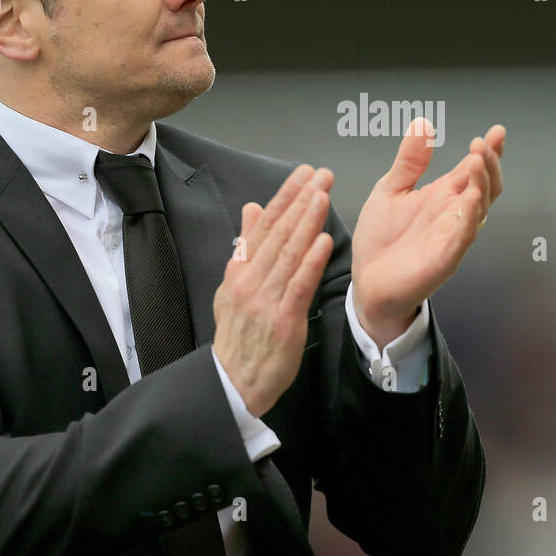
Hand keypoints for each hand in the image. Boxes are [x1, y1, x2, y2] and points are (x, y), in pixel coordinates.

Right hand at [212, 164, 334, 417]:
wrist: (233, 381)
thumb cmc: (239, 335)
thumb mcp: (233, 286)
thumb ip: (246, 247)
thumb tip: (252, 209)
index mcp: (240, 270)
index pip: (263, 225)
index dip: (284, 197)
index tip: (303, 175)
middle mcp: (251, 280)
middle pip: (277, 233)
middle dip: (300, 200)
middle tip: (320, 175)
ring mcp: (266, 300)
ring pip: (288, 254)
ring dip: (306, 222)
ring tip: (322, 196)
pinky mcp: (283, 320)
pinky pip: (298, 286)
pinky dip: (310, 262)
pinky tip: (323, 242)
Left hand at [351, 120, 504, 348]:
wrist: (366, 281)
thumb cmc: (380, 239)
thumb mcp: (390, 190)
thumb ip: (408, 161)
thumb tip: (422, 124)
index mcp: (443, 195)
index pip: (473, 169)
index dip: (488, 151)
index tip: (496, 132)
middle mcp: (453, 214)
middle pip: (485, 185)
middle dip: (489, 163)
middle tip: (482, 143)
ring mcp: (451, 236)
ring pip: (479, 209)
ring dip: (483, 183)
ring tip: (477, 160)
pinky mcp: (443, 259)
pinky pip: (463, 237)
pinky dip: (469, 217)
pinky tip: (471, 198)